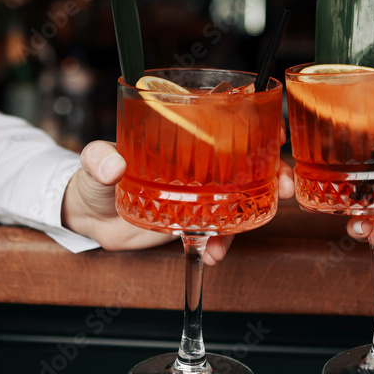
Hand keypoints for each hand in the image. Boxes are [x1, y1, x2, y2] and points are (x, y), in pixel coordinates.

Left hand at [62, 133, 294, 259]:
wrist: (89, 218)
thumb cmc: (95, 175)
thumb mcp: (93, 161)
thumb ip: (99, 159)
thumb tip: (113, 166)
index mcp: (182, 134)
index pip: (228, 120)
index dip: (259, 123)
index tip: (277, 132)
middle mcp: (199, 161)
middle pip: (248, 160)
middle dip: (274, 171)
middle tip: (285, 186)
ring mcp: (200, 191)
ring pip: (241, 196)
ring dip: (256, 211)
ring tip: (250, 227)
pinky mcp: (194, 219)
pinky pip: (219, 230)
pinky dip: (222, 243)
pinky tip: (215, 254)